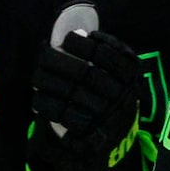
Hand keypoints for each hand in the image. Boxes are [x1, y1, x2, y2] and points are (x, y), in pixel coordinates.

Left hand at [31, 23, 146, 170]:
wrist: (113, 139)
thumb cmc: (108, 95)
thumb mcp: (115, 73)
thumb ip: (101, 53)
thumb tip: (75, 30)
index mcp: (132, 77)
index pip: (108, 55)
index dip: (85, 45)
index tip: (67, 39)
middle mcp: (124, 97)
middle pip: (86, 73)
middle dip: (60, 61)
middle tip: (44, 54)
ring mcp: (109, 118)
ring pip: (72, 93)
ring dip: (49, 81)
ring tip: (37, 75)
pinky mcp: (92, 136)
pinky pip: (64, 116)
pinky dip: (47, 104)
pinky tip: (38, 97)